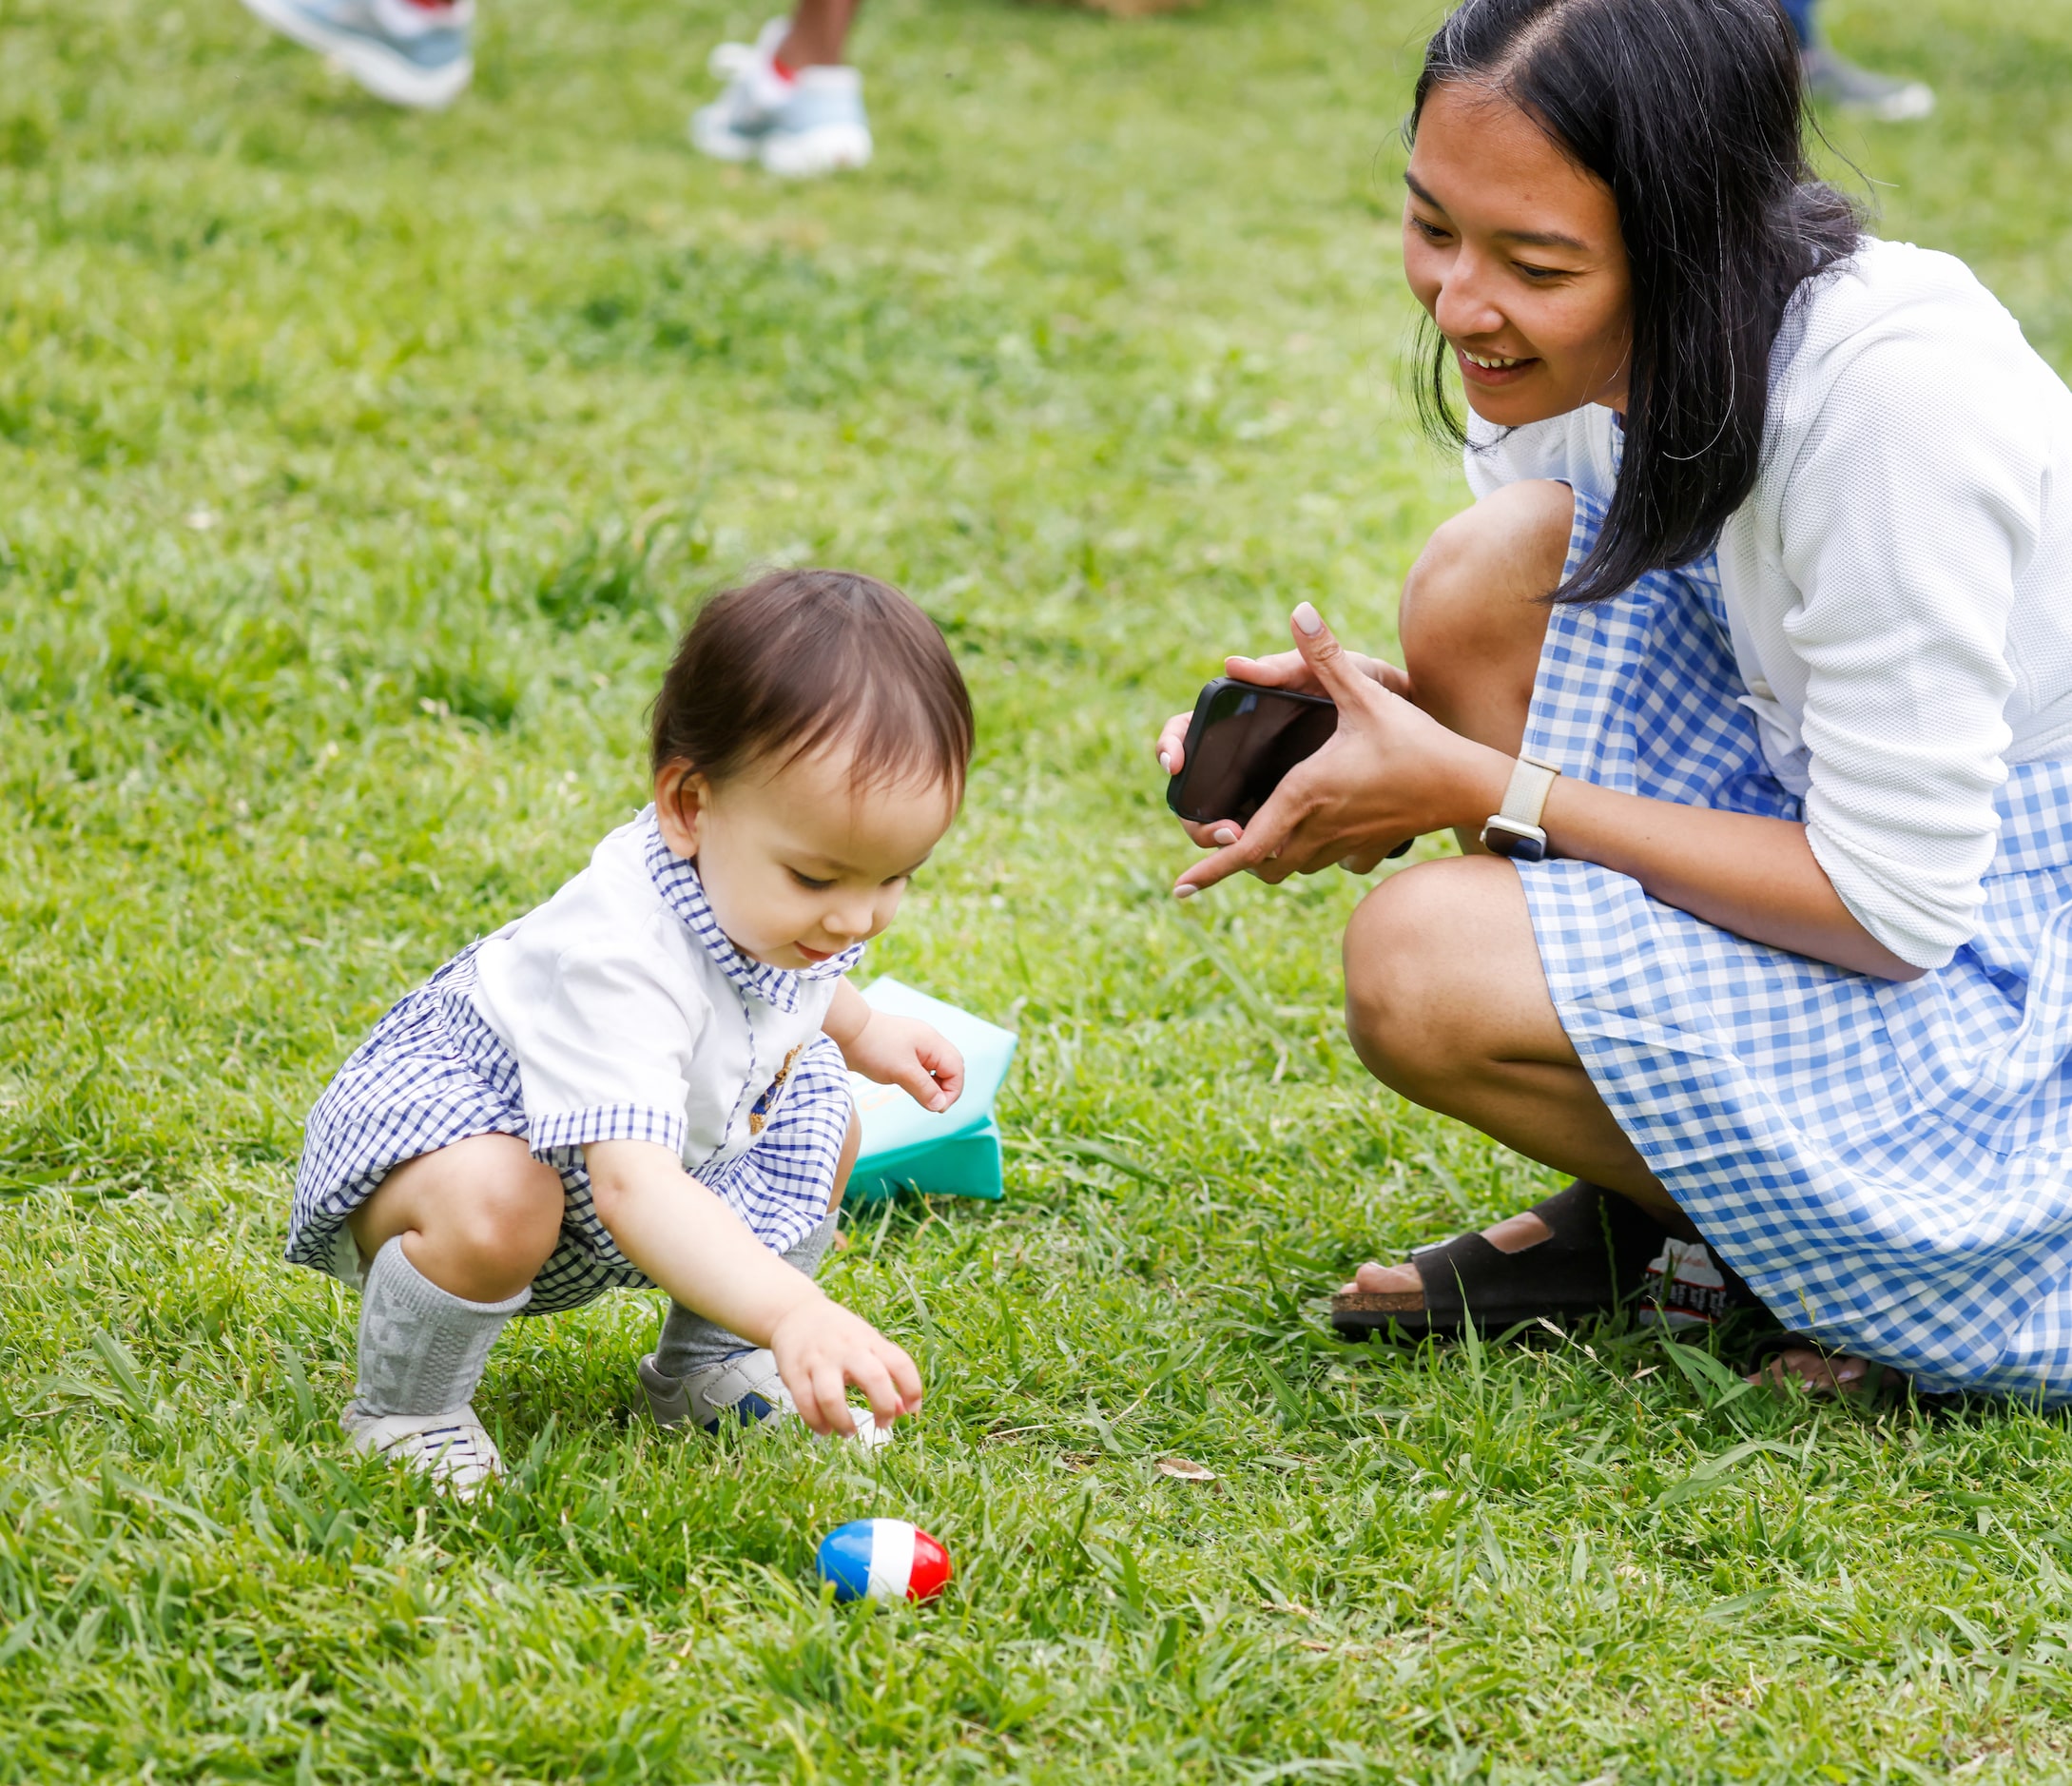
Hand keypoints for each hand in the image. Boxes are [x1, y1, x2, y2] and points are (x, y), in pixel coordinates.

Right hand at [769, 1293, 923, 1437]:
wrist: (796, 1312)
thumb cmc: (840, 1334)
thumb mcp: (867, 1345)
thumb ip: (886, 1375)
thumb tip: (904, 1411)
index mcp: (870, 1342)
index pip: (900, 1363)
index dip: (912, 1389)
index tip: (913, 1409)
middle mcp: (847, 1349)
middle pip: (873, 1379)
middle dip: (883, 1407)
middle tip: (883, 1424)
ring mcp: (819, 1361)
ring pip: (831, 1398)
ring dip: (843, 1422)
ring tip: (848, 1432)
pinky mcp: (795, 1372)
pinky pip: (805, 1403)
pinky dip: (817, 1422)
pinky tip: (825, 1429)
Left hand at [841, 1011, 964, 1112]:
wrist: (845, 1031)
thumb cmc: (874, 1047)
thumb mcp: (902, 1072)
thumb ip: (924, 1089)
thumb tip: (940, 1106)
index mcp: (933, 1042)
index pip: (956, 1069)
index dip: (952, 1091)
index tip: (937, 1108)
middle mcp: (928, 1041)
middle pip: (950, 1067)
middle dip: (946, 1088)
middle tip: (932, 1105)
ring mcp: (915, 1045)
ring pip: (935, 1068)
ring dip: (932, 1085)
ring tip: (920, 1098)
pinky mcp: (902, 1050)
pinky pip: (921, 1067)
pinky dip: (921, 1080)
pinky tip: (909, 1086)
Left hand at [1172, 603, 1510, 895]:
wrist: (1469, 783)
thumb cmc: (1416, 741)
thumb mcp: (1366, 694)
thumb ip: (1326, 656)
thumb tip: (1299, 611)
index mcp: (1304, 793)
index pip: (1244, 846)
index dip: (1209, 870)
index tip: (1180, 888)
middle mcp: (1318, 828)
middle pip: (1261, 866)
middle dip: (1238, 857)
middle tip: (1225, 834)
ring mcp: (1344, 845)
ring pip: (1292, 868)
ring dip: (1275, 855)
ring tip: (1263, 831)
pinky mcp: (1367, 849)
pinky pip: (1331, 864)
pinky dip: (1317, 853)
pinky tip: (1321, 830)